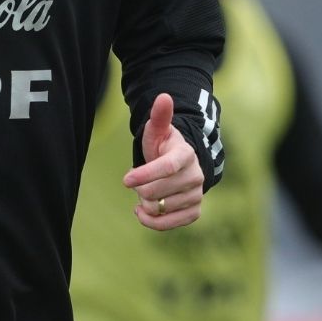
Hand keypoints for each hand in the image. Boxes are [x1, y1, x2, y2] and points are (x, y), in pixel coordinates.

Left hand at [121, 93, 203, 230]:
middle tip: (136, 182)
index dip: (145, 175)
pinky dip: (151, 221)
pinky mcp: (193, 212)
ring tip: (145, 192)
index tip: (125, 180)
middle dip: (141, 189)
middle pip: (160, 192)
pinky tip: (142, 211)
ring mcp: (196, 195)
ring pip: (161, 208)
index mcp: (186, 155)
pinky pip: (169, 224)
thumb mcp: (158, 131)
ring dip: (145, 203)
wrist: (178, 166)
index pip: (167, 168)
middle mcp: (196, 176)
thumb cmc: (163, 147)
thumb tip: (163, 96)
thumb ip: (159, 116)